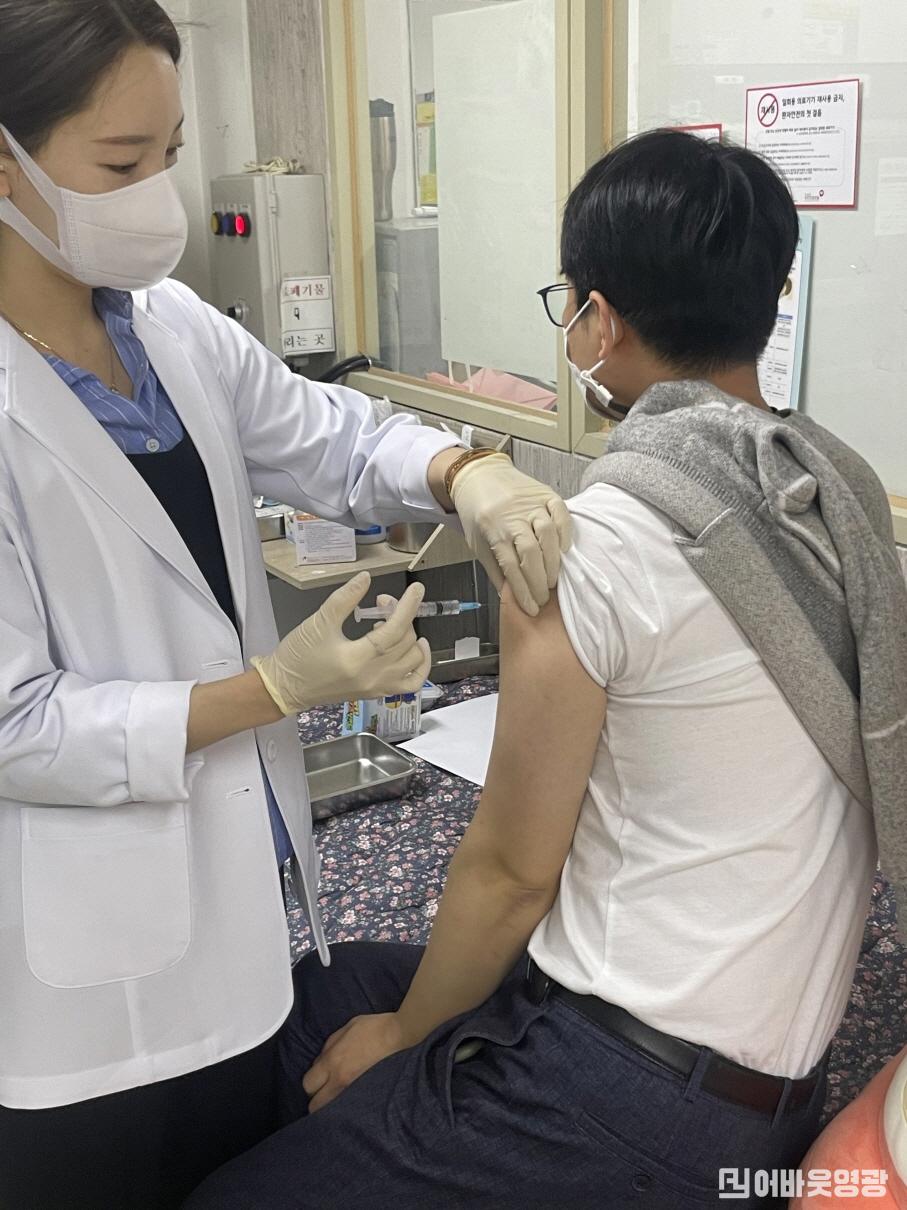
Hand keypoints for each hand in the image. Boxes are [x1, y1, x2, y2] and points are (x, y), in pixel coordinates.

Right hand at [251, 572, 430, 714]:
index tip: (416, 589)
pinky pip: (411, 683)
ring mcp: (377, 687)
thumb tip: (366, 578)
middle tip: (381, 603)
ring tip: (392, 624)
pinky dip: (420, 666)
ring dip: (410, 637)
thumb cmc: (298, 656)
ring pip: (413, 661)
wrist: (285, 688)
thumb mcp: (319, 622)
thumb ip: (345, 598)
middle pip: (405, 642)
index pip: (395, 629)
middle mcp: (372, 677)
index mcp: (358, 659)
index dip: (408, 606)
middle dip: (401, 616)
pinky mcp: (376, 692)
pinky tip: (414, 649)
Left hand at [302, 1012, 408, 1112]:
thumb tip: (321, 1060)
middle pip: (315, 1106)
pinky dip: (349, 1110)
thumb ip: (330, 1045)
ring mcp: (355, 1093)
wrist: (402, 1036)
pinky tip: (354, 1103)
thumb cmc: (377, 1028)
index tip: (319, 1080)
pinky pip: (352, 1113)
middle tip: (327, 1092)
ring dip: (332, 1108)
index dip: (312, 1082)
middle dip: (318, 1099)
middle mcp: (340, 1081)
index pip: (307, 1084)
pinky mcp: (369, 1100)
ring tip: (340, 1100)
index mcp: (333, 1061)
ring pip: (332, 1114)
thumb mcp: (347, 1027)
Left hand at [450, 454, 571, 615]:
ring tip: (554, 579)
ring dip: (554, 562)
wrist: (478, 474)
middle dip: (540, 581)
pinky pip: (561, 513)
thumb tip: (512, 596)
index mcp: (491, 529)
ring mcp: (530, 503)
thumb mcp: (477, 543)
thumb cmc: (476, 512)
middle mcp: (512, 515)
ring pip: (548, 534)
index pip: (511, 566)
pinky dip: (566, 533)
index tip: (532, 608)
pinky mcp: (545, 493)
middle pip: (531, 552)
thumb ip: (495, 569)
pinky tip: (564, 550)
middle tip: (545, 597)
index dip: (523, 591)